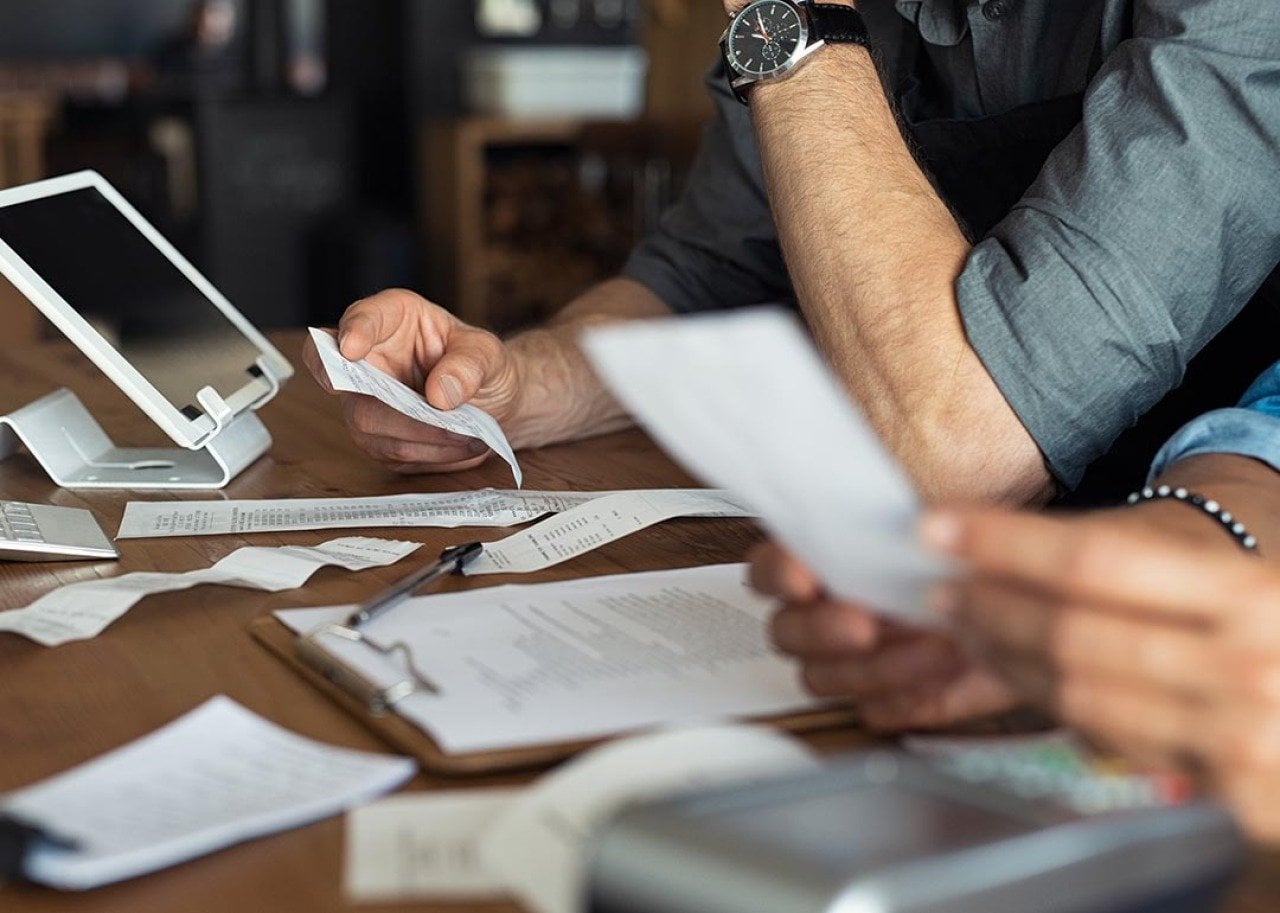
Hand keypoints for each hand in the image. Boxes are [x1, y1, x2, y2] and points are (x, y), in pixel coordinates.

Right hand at [303, 289, 523, 473]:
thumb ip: (469, 365)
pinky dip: (432, 455)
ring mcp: (366, 402)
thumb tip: (440, 393)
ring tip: (470, 436)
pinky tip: (462, 446)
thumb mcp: (488, 353)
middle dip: (397, 409)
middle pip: (352, 385)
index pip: (360, 319)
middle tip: (447, 416)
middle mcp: (368, 360)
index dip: (352, 332)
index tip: (352, 349)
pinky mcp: (378, 439)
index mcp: (391, 319)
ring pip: (370, 427)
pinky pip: (394, 453)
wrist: (493, 402)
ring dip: (424, 437)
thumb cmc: (481, 365)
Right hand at [748, 542, 1019, 730]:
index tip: (806, 579)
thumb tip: (902, 529)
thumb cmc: (976, 556)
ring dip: (876, 665)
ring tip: (934, 643)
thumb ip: (911, 523)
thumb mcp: (949, 522)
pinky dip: (907, 695)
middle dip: (822, 630)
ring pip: (822, 678)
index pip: (769, 569)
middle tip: (865, 624)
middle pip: (785, 633)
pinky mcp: (887, 700)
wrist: (1029, 601)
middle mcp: (825, 614)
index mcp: (823, 560)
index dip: (779, 574)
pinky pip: (874, 711)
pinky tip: (944, 673)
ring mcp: (851, 662)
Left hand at [925, 507, 1279, 842]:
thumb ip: (1122, 558)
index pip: (1094, 562)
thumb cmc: (1262, 610)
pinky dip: (1052, 706)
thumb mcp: (1218, 563)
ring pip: (1078, 696)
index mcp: (1248, 594)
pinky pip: (1109, 744)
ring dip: (1004, 660)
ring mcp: (1241, 740)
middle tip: (943, 588)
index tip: (938, 528)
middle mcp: (1249, 667)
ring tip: (969, 630)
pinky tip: (1023, 677)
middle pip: (1073, 635)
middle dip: (989, 608)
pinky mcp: (1230, 797)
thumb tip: (994, 547)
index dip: (1003, 544)